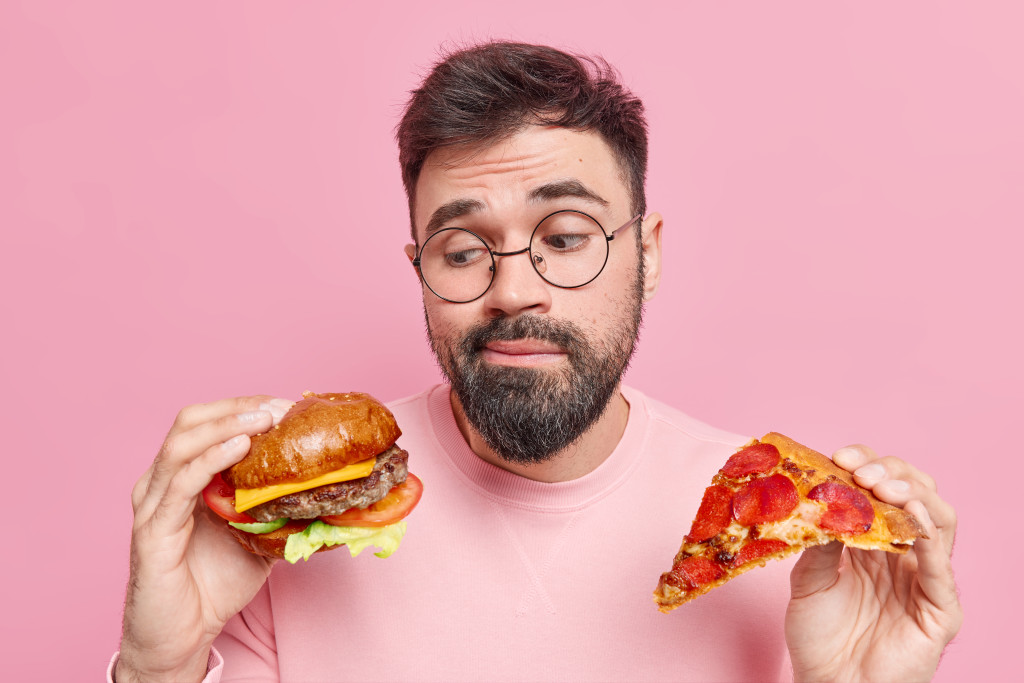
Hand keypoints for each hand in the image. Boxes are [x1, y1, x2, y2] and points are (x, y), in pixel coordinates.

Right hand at [116, 396, 292, 682]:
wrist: (183, 637)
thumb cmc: (214, 585)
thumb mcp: (260, 537)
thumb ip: (282, 509)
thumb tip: (330, 492)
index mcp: (184, 477)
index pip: (210, 422)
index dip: (247, 407)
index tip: (289, 405)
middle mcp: (162, 482)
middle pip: (191, 421)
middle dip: (239, 408)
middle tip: (280, 408)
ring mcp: (153, 503)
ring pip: (181, 443)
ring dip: (227, 424)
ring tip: (264, 419)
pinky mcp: (152, 530)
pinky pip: (180, 483)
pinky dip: (211, 459)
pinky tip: (239, 447)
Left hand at [785, 444, 961, 682]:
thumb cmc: (820, 635)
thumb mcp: (808, 579)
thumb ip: (819, 541)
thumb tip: (819, 498)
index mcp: (872, 538)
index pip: (881, 486)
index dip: (865, 465)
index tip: (839, 457)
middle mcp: (903, 551)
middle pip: (914, 493)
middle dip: (890, 473)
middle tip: (860, 471)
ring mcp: (925, 577)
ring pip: (939, 519)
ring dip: (914, 495)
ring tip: (885, 488)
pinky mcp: (941, 608)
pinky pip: (943, 567)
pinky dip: (931, 538)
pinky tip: (913, 520)